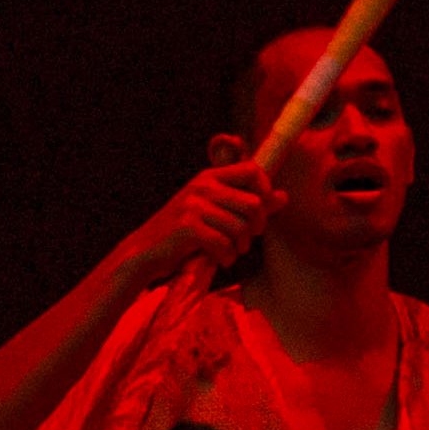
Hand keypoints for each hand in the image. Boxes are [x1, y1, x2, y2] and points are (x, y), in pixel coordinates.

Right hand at [117, 148, 275, 295]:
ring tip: (229, 252)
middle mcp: (202, 186)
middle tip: (245, 240)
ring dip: (240, 247)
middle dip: (256, 228)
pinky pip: (224, 243)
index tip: (258, 212)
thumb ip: (250, 203)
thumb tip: (284, 196)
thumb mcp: (216, 212)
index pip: (253, 170)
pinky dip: (226, 257)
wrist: (145, 252)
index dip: (265, 190)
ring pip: (241, 227)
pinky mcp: (188, 227)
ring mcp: (194, 205)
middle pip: (254, 203)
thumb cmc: (184, 234)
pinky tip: (219, 259)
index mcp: (210, 177)